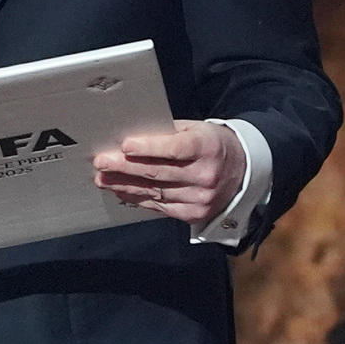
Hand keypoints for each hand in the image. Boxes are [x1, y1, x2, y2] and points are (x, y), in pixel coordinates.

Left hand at [93, 119, 245, 223]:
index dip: (149, 148)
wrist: (243, 172)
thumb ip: (167, 133)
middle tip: (101, 162)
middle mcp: (205, 175)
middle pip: (158, 172)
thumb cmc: (210, 145)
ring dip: (124, 185)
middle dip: (125, 167)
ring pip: (154, 191)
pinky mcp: (194, 213)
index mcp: (207, 148)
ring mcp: (200, 198)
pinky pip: (159, 207)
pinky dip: (137, 198)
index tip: (125, 146)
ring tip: (102, 179)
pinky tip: (120, 191)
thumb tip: (130, 136)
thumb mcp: (195, 130)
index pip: (175, 149)